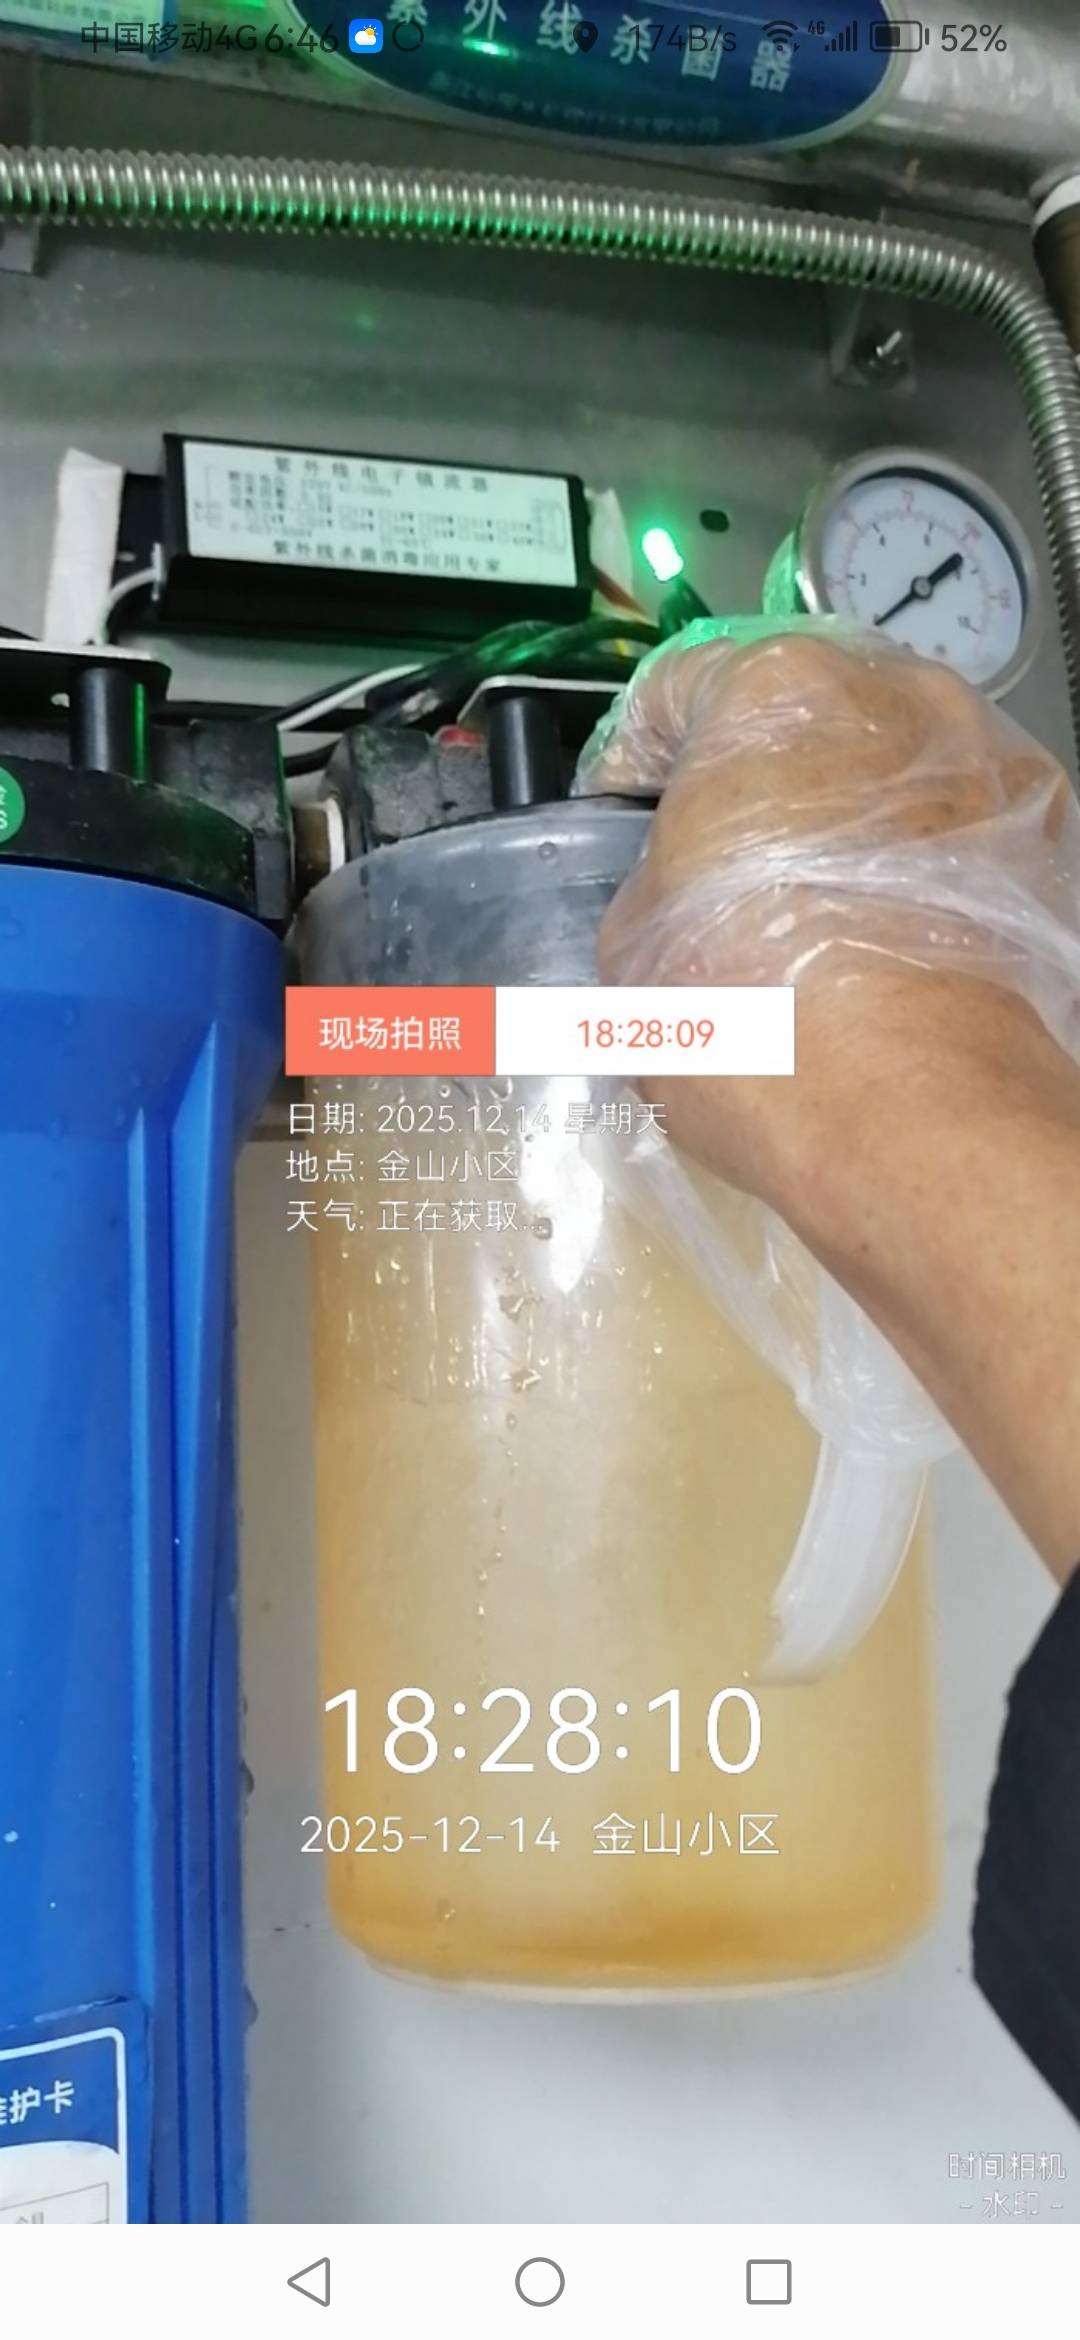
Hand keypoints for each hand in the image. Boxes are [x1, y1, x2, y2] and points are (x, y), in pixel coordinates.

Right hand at [589, 625, 1068, 1208]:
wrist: (915, 1114)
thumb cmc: (752, 1015)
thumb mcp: (629, 947)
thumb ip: (650, 873)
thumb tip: (678, 881)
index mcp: (774, 689)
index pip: (674, 688)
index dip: (631, 758)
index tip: (623, 818)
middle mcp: (895, 694)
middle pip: (797, 712)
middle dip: (752, 776)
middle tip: (716, 865)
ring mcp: (984, 763)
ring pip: (885, 767)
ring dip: (841, 815)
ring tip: (809, 908)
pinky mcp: (1043, 844)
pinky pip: (952, 832)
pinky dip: (914, 867)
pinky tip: (882, 939)